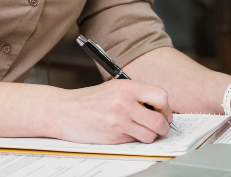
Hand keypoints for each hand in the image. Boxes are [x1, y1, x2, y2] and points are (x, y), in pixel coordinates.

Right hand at [54, 79, 174, 143]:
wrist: (65, 111)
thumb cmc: (91, 100)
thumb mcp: (114, 88)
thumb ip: (136, 95)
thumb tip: (161, 109)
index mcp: (127, 88)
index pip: (161, 96)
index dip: (165, 107)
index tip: (163, 112)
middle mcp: (124, 104)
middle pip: (160, 120)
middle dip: (163, 127)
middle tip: (160, 127)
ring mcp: (118, 122)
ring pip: (150, 135)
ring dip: (150, 136)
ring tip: (142, 131)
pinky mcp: (113, 137)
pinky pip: (135, 141)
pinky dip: (134, 139)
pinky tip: (126, 133)